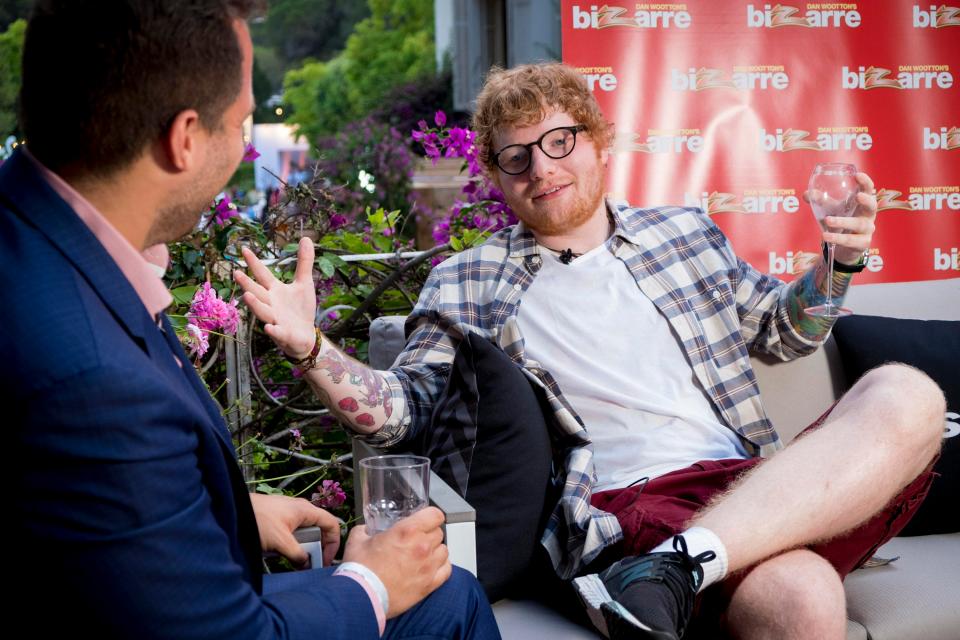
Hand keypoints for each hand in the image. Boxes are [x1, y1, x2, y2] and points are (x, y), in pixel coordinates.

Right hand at [234, 238, 317, 359]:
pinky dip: (273, 331)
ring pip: (263, 312)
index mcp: (274, 291)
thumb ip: (304, 262)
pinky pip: (277, 333)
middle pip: (257, 293)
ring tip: (247, 296)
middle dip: (247, 284)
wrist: (305, 335)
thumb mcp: (304, 283)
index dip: (254, 263)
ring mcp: (275, 320)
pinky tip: (268, 328)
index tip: (244, 249)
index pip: (262, 275)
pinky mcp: (283, 334)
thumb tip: (306, 238)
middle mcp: (271, 304)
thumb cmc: (300, 308)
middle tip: (236, 273)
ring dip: (255, 305)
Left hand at [249, 492, 341, 567]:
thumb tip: (306, 564)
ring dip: (301, 548)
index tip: (325, 560)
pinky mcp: (278, 519)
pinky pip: (292, 533)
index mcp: (306, 510)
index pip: (332, 524)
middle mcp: (300, 510)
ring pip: (304, 533)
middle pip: (318, 530)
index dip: (333, 543)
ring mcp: (289, 514)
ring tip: (292, 560)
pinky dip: (290, 544)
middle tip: (308, 564)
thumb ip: (297, 555)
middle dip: (316, 548)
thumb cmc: (258, 520)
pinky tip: (279, 552)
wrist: (233, 510)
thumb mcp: (280, 541)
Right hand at [342, 507, 450, 617]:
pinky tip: (431, 567)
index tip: (424, 520)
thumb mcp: (357, 540)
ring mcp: (428, 566)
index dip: (430, 516)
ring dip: (435, 550)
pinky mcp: (429, 585)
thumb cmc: (361, 570)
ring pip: (444, 551)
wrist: (363, 597)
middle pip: (438, 533)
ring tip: (423, 555)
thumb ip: (364, 530)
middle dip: (428, 534)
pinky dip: (441, 567)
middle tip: (415, 540)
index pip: (435, 515)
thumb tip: (366, 529)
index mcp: (408, 531)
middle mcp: (422, 546)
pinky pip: (446, 570)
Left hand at [806, 172, 877, 264]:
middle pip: (872, 206)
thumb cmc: (840, 221)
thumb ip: (820, 200)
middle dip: (867, 200)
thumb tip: (806, 193)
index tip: (858, 175)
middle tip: (858, 196)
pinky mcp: (862, 243)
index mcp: (862, 203)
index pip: (868, 190)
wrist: (842, 247)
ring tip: (828, 220)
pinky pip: (851, 240)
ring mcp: (867, 230)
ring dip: (843, 221)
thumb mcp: (830, 209)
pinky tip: (826, 236)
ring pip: (859, 224)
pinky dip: (838, 238)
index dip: (866, 182)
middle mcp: (867, 215)